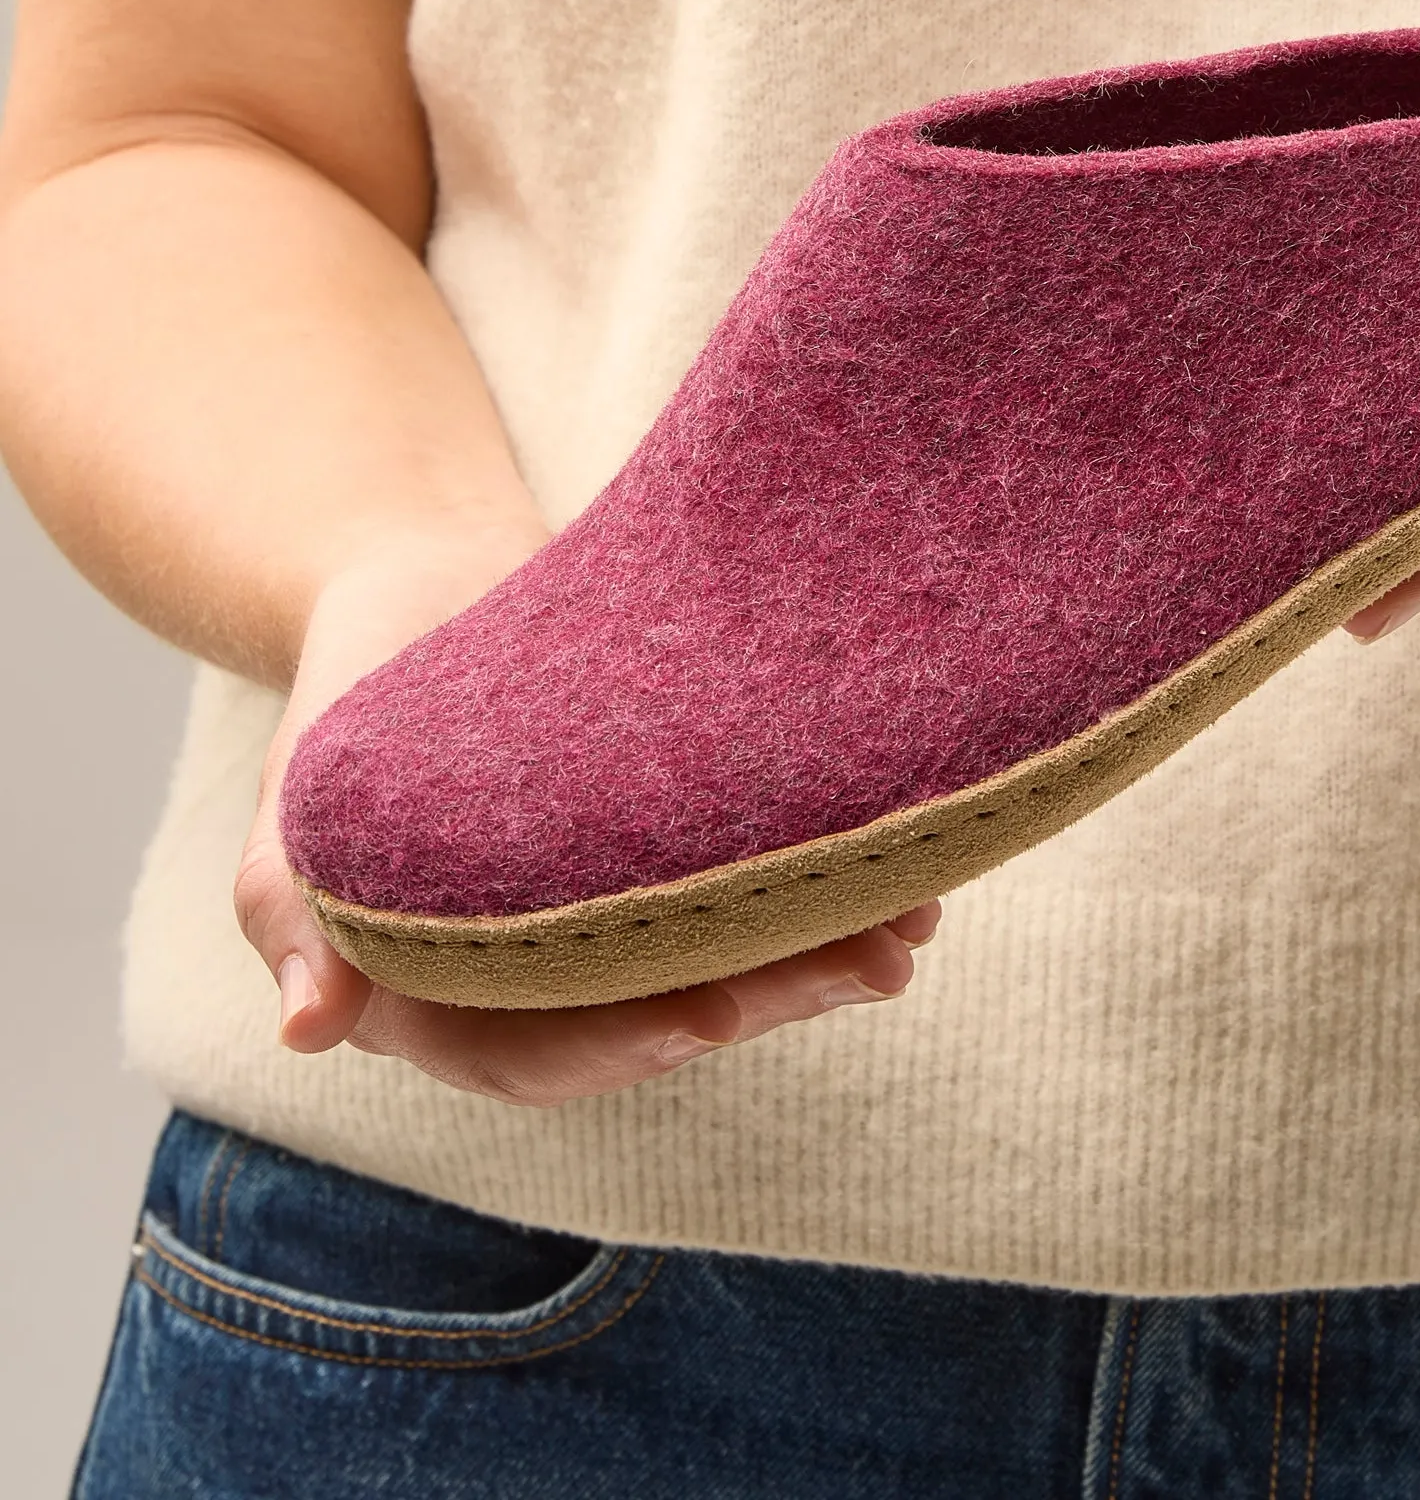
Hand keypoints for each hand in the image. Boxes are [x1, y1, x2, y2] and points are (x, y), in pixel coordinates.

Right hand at [233, 520, 941, 1106]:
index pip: (528, 1053)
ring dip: (822, 951)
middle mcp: (542, 977)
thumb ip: (292, 906)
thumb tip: (308, 1028)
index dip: (621, 1041)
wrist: (432, 579)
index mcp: (441, 994)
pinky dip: (823, 885)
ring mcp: (616, 917)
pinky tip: (908, 867)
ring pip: (723, 960)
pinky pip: (750, 888)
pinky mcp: (676, 854)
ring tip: (914, 920)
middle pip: (659, 1013)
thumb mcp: (305, 791)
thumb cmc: (356, 687)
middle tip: (877, 963)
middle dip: (773, 996)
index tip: (711, 1017)